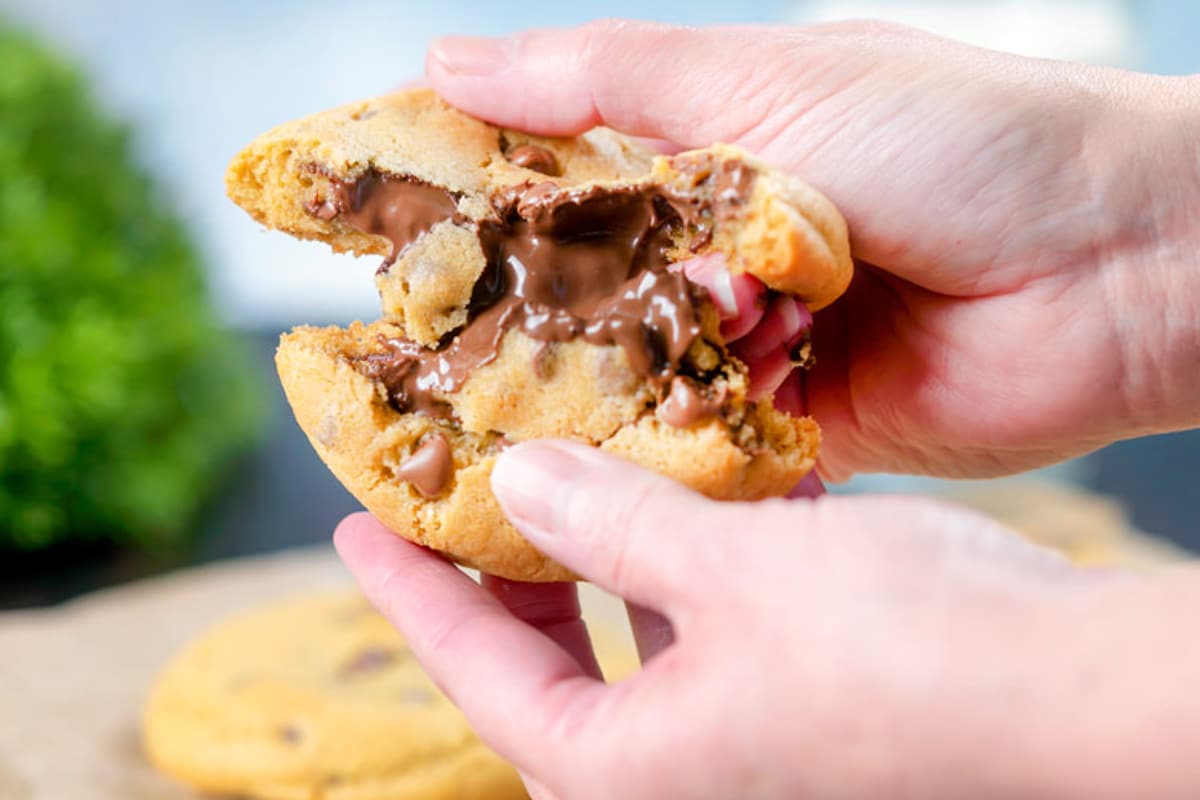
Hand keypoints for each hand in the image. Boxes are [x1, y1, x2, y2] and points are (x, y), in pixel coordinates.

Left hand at [338, 442, 1199, 798]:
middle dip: (507, 575)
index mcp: (633, 769)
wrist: (1068, 695)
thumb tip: (519, 483)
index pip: (479, 677)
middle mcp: (680, 766)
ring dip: (609, 549)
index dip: (410, 596)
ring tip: (577, 464)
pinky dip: (697, 552)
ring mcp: (743, 731)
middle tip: (469, 493)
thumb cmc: (900, 654)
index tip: (361, 527)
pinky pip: (716, 618)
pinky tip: (710, 478)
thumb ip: (616, 526)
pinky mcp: (800, 692)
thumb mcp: (733, 573)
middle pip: (551, 663)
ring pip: (638, 633)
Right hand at [425, 20, 1199, 479]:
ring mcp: (755, 345)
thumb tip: (447, 57)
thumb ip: (607, 81)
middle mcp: (719, 255)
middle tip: (427, 361)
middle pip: (586, 300)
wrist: (1116, 264)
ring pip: (638, 381)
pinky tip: (606, 469)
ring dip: (595, 397)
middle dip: (521, 328)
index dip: (472, 214)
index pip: (554, 190)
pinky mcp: (797, 427)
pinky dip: (668, 456)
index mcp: (703, 160)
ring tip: (510, 419)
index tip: (384, 243)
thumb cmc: (956, 137)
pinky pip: (706, 447)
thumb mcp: (767, 78)